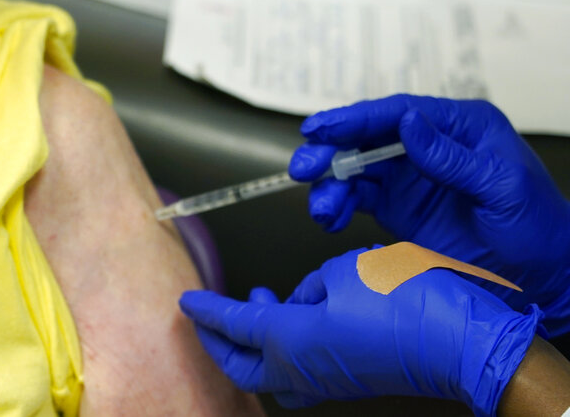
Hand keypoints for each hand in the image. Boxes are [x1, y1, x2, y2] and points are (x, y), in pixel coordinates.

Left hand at [179, 248, 542, 414]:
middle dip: (219, 342)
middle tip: (206, 316)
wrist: (463, 341)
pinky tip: (304, 312)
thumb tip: (307, 298)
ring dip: (256, 341)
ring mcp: (329, 381)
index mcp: (290, 340)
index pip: (233, 325)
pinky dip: (289, 344)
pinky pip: (304, 368)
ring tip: (261, 300)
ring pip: (273, 370)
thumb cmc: (406, 300)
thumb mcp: (345, 271)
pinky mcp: (352, 380)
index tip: (186, 300)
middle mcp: (303, 369)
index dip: (207, 310)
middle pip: (243, 366)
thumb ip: (313, 284)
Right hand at [290, 94, 569, 334]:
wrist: (543, 280)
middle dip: (331, 150)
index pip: (399, 113)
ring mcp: (410, 178)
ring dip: (330, 184)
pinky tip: (331, 218)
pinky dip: (338, 207)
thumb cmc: (538, 229)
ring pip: (355, 169)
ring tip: (322, 207)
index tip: (322, 127)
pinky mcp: (397, 208)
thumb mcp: (501, 188)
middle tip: (305, 166)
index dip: (355, 118)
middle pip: (367, 138)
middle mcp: (429, 147)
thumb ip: (452, 158)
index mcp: (460, 128)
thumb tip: (408, 122)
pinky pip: (357, 199)